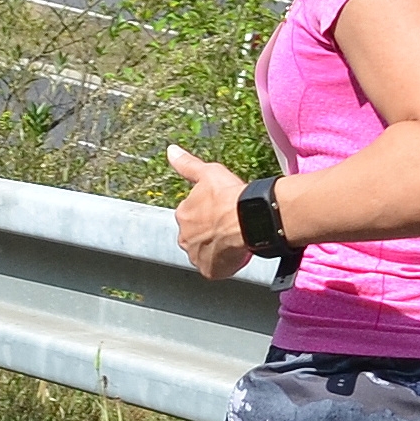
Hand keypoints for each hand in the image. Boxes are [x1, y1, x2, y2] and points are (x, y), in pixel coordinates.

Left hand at [168, 145, 251, 279]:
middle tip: (228, 227)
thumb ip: (187, 164)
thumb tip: (170, 151)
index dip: (208, 214)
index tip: (221, 212)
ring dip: (215, 249)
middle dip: (208, 233)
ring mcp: (196, 255)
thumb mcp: (208, 173)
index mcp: (183, 214)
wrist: (248, 219)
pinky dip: (222, 264)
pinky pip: (213, 269)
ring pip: (204, 252)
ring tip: (233, 241)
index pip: (192, 216)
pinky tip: (233, 256)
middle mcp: (185, 237)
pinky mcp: (209, 270)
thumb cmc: (229, 196)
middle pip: (196, 236)